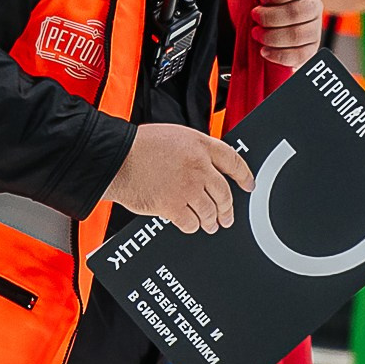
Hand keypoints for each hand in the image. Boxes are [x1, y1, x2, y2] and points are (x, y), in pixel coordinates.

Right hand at [104, 123, 255, 232]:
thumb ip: (194, 151)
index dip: (245, 175)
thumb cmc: (138, 146)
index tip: (249, 185)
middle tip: (228, 216)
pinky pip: (191, 223)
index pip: (233, 161)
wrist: (116, 157)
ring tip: (211, 225)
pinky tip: (190, 225)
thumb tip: (206, 167)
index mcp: (200, 145)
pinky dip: (192, 226)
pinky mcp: (173, 206)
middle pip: (224, 193)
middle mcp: (198, 167)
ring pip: (210, 211)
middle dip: (228, 208)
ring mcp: (187, 188)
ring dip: (212, 221)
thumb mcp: (175, 137)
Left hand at [241, 0, 323, 69]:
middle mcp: (312, 4)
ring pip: (299, 34)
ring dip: (273, 36)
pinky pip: (301, 55)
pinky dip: (280, 54)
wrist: (242, 24)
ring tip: (256, 34)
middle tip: (254, 17)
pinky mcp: (309, 48)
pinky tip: (265, 51)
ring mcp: (313, 27)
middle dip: (271, 17)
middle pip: (299, 12)